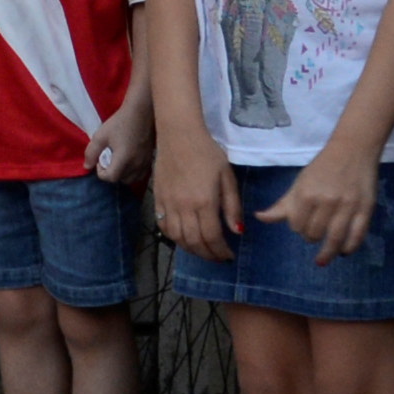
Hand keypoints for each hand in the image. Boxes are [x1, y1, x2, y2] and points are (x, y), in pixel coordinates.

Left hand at [91, 101, 149, 188]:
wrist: (141, 112)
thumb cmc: (120, 122)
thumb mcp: (100, 136)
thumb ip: (91, 153)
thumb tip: (87, 166)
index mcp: (124, 159)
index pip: (110, 178)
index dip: (101, 172)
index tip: (100, 160)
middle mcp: (137, 164)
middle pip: (121, 180)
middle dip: (111, 173)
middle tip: (108, 159)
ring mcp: (146, 162)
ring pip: (132, 179)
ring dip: (122, 174)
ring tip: (118, 160)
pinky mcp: (151, 158)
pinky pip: (142, 174)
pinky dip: (133, 172)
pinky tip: (129, 160)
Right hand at [152, 132, 238, 259]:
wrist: (178, 135)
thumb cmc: (208, 153)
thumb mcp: (227, 177)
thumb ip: (232, 206)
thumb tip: (237, 231)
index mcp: (204, 202)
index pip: (212, 237)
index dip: (221, 251)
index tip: (229, 256)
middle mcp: (184, 207)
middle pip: (194, 242)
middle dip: (208, 254)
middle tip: (218, 258)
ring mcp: (168, 204)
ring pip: (177, 238)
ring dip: (191, 249)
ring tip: (203, 251)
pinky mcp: (157, 199)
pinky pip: (163, 226)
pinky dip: (174, 238)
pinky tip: (184, 238)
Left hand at [280, 140, 379, 258]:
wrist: (353, 150)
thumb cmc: (322, 168)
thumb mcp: (299, 184)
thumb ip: (282, 205)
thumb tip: (259, 218)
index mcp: (306, 195)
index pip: (296, 225)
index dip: (297, 227)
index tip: (302, 224)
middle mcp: (326, 202)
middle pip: (314, 233)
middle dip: (312, 237)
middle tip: (315, 234)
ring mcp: (347, 206)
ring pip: (335, 239)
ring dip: (328, 252)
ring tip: (324, 258)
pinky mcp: (366, 209)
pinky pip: (357, 236)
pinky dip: (349, 248)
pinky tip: (343, 251)